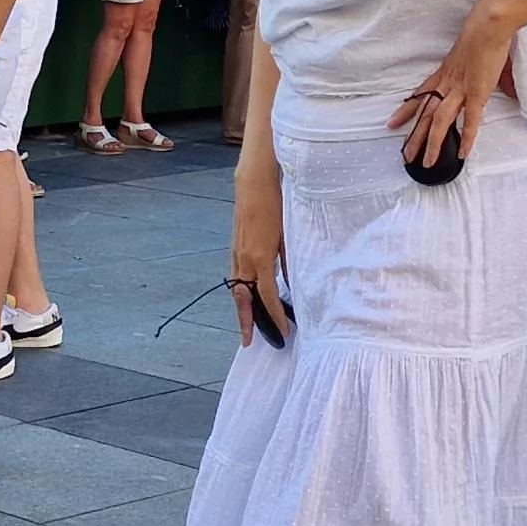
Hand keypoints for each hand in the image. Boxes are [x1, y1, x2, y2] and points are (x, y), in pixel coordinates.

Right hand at [229, 174, 290, 348]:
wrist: (253, 184)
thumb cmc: (275, 205)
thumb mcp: (287, 235)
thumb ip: (289, 260)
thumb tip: (290, 282)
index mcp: (261, 258)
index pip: (268, 296)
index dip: (275, 317)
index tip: (282, 332)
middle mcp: (245, 260)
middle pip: (244, 299)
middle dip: (246, 322)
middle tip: (248, 341)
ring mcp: (237, 254)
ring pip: (237, 290)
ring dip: (241, 309)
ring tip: (246, 325)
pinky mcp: (235, 248)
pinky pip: (236, 276)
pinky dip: (240, 292)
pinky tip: (247, 297)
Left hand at [387, 4, 516, 175]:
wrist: (487, 26)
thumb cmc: (483, 34)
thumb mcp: (479, 57)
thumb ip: (490, 75)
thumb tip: (508, 89)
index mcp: (444, 73)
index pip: (420, 95)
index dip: (406, 111)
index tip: (392, 123)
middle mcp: (447, 83)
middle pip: (426, 114)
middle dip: (414, 136)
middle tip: (405, 155)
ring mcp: (460, 89)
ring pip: (440, 121)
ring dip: (433, 142)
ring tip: (427, 161)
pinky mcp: (477, 93)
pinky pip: (470, 119)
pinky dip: (466, 137)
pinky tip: (463, 153)